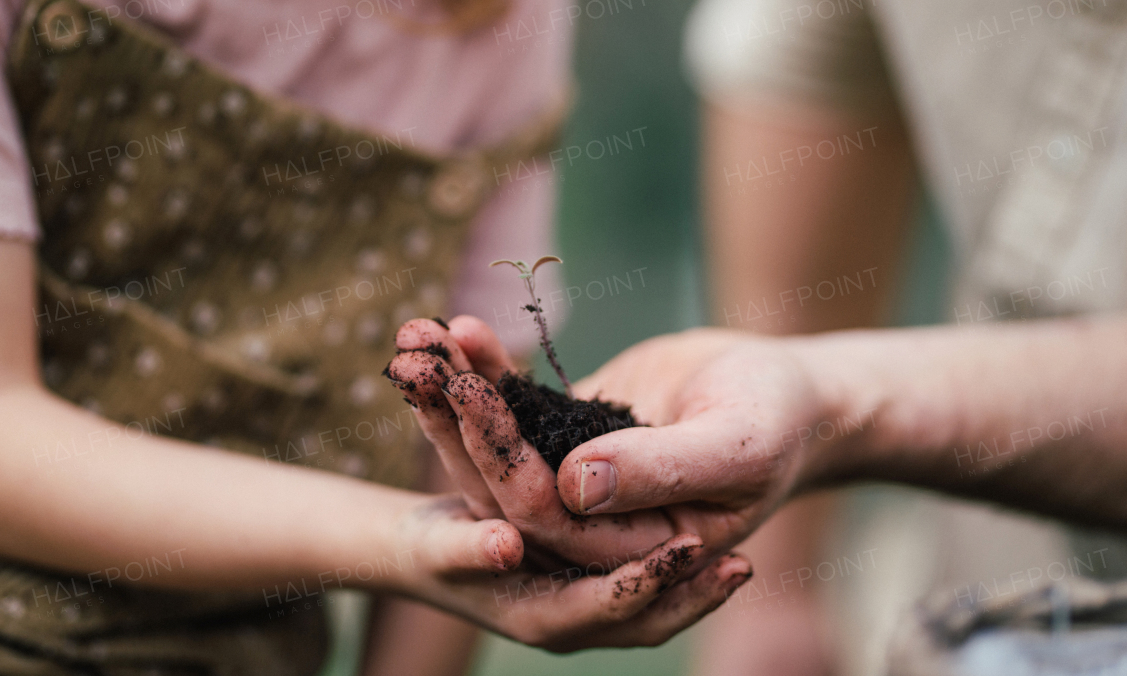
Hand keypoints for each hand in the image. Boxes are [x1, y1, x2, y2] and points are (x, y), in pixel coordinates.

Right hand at [386, 493, 750, 651]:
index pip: (611, 607)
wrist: (416, 555)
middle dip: (693, 595)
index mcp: (538, 619)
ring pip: (651, 609)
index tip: (694, 548)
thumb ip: (468, 549)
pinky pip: (640, 585)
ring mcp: (581, 608)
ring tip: (741, 561)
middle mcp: (569, 622)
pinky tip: (699, 537)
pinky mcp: (585, 585)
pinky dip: (670, 569)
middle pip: (645, 620)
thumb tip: (507, 545)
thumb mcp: (439, 547)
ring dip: (693, 587)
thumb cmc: (425, 550)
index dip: (652, 579)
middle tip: (742, 565)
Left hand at [389, 318, 832, 565]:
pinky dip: (485, 368)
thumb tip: (575, 486)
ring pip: (499, 445)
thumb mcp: (736, 445)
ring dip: (454, 390)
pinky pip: (516, 407)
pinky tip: (455, 326)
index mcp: (632, 549)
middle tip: (417, 359)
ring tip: (415, 335)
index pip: (550, 518)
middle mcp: (594, 527)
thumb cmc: (780, 419)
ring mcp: (576, 481)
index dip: (503, 460)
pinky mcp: (568, 438)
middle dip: (457, 420)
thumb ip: (662, 470)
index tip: (469, 392)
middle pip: (504, 483)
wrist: (789, 390)